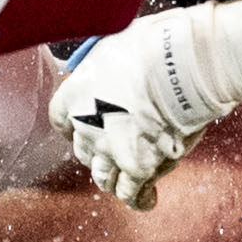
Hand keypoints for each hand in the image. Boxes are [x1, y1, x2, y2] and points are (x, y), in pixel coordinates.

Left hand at [50, 16, 224, 209]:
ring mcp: (110, 150)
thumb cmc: (153, 45)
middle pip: (84, 151)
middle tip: (117, 145)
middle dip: (98, 150)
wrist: (181, 65)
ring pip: (104, 176)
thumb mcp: (114, 42)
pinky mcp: (139, 167)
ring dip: (115, 175)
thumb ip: (104, 63)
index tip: (84, 125)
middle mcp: (85, 126)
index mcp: (74, 94)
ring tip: (130, 174)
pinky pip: (132, 194)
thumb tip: (105, 64)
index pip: (60, 121)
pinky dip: (138, 198)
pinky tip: (146, 199)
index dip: (74, 125)